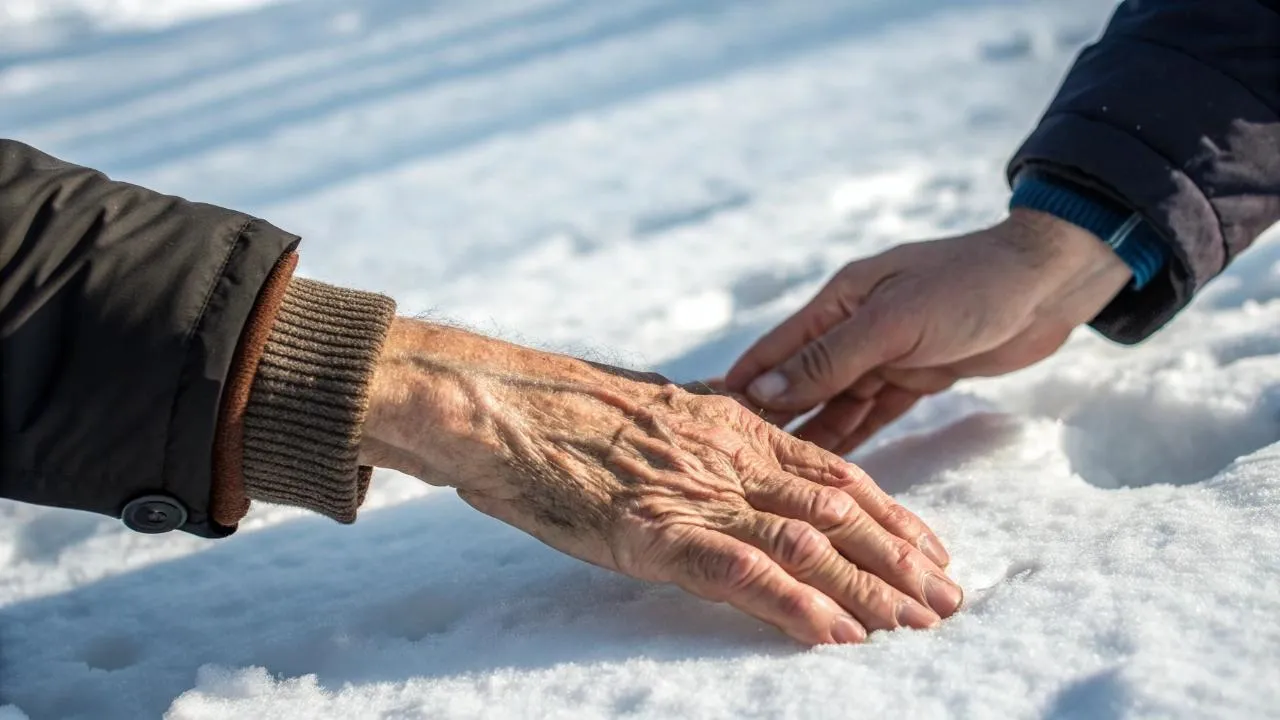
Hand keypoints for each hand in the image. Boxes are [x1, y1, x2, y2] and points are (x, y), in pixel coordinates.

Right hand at [357, 320, 961, 644]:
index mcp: (731, 425)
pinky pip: (740, 571)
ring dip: (866, 587)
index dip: (889, 513)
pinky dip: (793, 604)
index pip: (834, 471)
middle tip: (950, 598)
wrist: (497, 403)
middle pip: (837, 510)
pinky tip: (835, 633)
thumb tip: (722, 463)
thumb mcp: (648, 412)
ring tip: (917, 622)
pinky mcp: (655, 531)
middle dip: (899, 558)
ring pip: (805, 542)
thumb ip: (697, 439)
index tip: (930, 546)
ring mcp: (694, 494)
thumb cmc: (558, 410)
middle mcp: (728, 457)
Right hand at [725, 209, 1132, 453]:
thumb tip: (762, 391)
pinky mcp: (916, 375)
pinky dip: (852, 436)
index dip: (741, 383)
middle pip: (801, 382)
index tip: (705, 420)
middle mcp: (853, 328)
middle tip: (733, 466)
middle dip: (771, 419)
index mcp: (839, 302)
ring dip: (810, 436)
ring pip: (836, 403)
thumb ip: (828, 360)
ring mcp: (884, 353)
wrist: (1048, 284)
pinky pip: (873, 412)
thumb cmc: (968, 288)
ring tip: (774, 479)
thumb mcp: (892, 324)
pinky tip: (827, 468)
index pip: (775, 351)